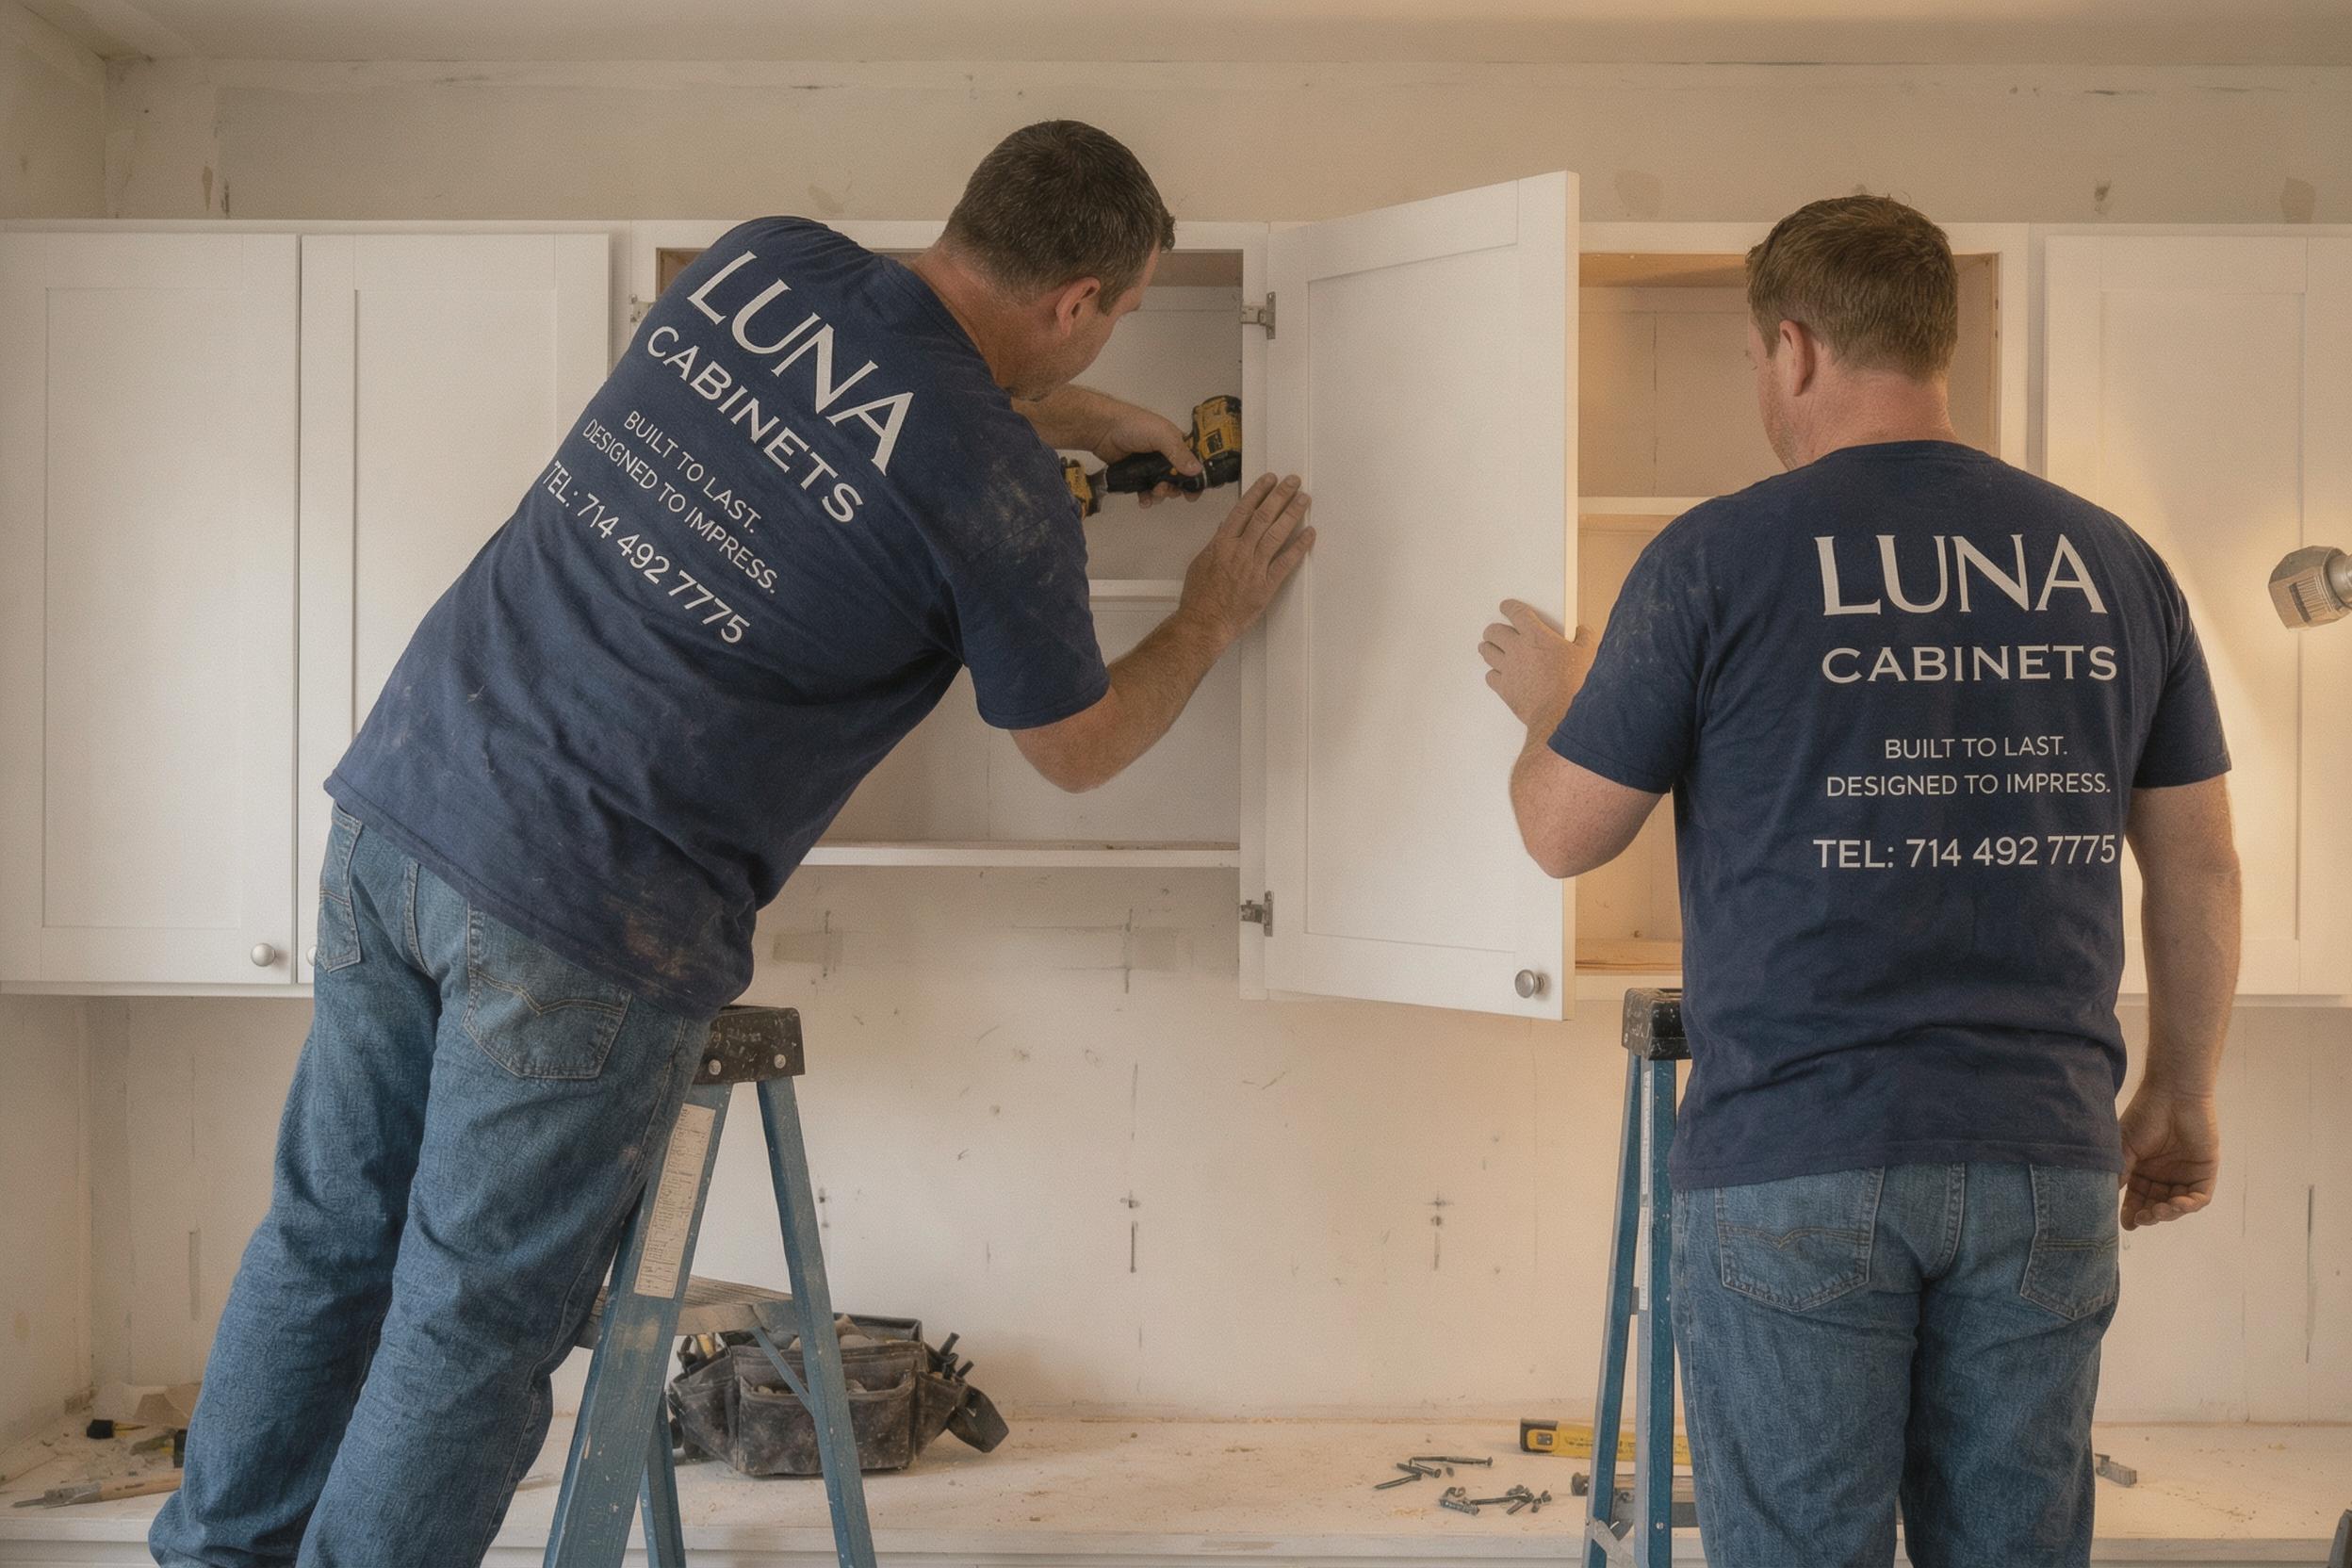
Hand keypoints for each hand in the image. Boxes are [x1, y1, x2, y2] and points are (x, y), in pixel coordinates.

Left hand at [1087, 396, 1202, 508]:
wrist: (1104, 430)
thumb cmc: (1135, 426)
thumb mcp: (1161, 436)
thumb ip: (1179, 453)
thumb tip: (1197, 471)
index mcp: (1178, 444)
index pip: (1195, 462)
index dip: (1198, 478)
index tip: (1195, 491)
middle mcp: (1167, 457)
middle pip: (1180, 480)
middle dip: (1176, 489)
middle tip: (1166, 488)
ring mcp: (1152, 468)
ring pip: (1164, 488)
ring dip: (1161, 495)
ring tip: (1153, 492)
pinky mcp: (1137, 476)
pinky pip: (1147, 492)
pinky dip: (1147, 499)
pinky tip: (1143, 500)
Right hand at [1177, 473, 1313, 645]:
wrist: (1204, 623)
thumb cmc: (1199, 597)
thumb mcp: (1200, 563)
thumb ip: (1215, 543)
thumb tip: (1225, 526)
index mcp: (1221, 544)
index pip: (1243, 510)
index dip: (1258, 492)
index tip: (1269, 480)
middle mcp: (1239, 551)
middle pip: (1263, 516)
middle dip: (1279, 496)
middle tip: (1292, 481)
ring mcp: (1254, 568)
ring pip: (1276, 534)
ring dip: (1292, 514)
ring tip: (1303, 499)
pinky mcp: (1266, 585)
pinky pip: (1286, 562)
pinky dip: (1299, 547)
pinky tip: (1309, 533)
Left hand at [1480, 601, 1595, 734]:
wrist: (1560, 714)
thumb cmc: (1574, 685)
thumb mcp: (1587, 655)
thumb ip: (1584, 638)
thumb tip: (1583, 631)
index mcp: (1536, 635)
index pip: (1516, 613)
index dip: (1508, 607)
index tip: (1506, 607)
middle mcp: (1517, 649)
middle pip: (1494, 632)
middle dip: (1494, 630)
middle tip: (1495, 631)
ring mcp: (1508, 669)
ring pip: (1487, 652)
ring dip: (1487, 648)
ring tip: (1488, 647)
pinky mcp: (1504, 688)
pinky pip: (1490, 676)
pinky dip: (1493, 674)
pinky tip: (1497, 674)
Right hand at [2117, 1083, 2219, 1229]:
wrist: (2173, 1095)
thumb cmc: (2145, 1116)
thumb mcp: (2124, 1146)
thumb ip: (2120, 1172)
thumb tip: (2106, 1198)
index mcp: (2141, 1169)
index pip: (2136, 1197)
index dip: (2131, 1212)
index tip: (2126, 1224)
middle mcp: (2162, 1174)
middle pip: (2156, 1204)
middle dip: (2149, 1215)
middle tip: (2142, 1218)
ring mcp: (2184, 1174)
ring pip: (2176, 1205)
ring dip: (2168, 1213)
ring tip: (2158, 1212)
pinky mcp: (2204, 1172)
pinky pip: (2198, 1198)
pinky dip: (2188, 1205)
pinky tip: (2176, 1205)